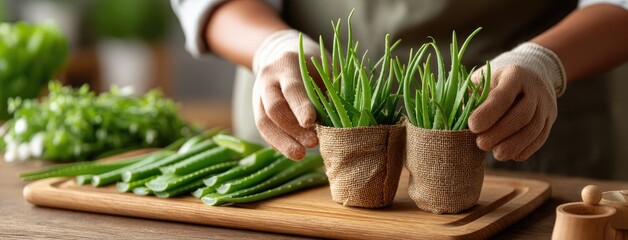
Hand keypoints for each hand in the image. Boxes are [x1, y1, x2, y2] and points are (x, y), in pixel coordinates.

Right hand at [252, 30, 319, 159]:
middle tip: (313, 143)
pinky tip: (292, 150)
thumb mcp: (324, 68)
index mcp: (287, 64)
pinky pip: (264, 130)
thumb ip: (330, 90)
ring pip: (263, 122)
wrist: (283, 54)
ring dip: (282, 142)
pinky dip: (277, 142)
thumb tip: (341, 120)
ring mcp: (258, 94)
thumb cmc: (313, 64)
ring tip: (300, 155)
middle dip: (293, 129)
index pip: (292, 88)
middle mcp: (268, 78)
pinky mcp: (257, 109)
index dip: (301, 107)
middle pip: (274, 108)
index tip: (311, 123)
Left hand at [469, 42, 566, 160]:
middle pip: (522, 115)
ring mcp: (546, 104)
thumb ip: (473, 96)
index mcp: (515, 74)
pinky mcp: (551, 118)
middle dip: (500, 133)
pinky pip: (541, 137)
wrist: (531, 72)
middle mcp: (535, 88)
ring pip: (534, 129)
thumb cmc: (497, 79)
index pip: (504, 96)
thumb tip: (459, 120)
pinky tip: (510, 154)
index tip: (472, 126)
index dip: (488, 113)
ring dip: (514, 145)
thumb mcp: (483, 78)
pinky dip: (525, 149)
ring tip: (495, 153)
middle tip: (480, 144)